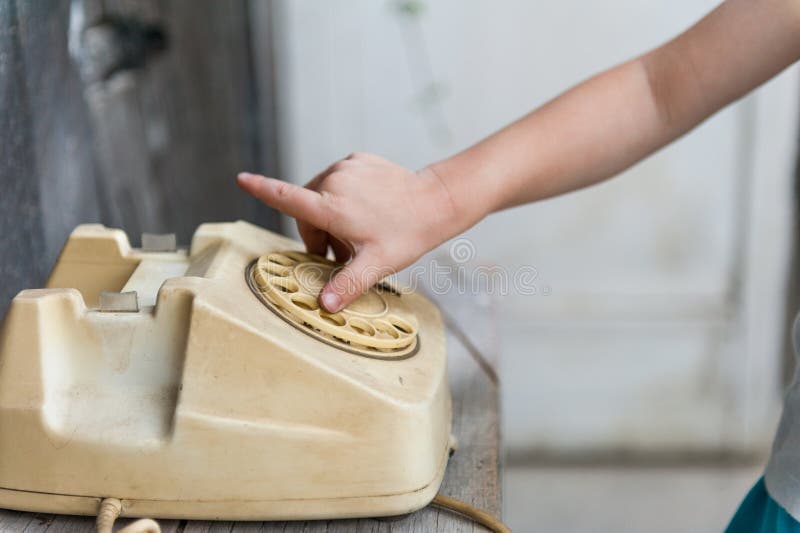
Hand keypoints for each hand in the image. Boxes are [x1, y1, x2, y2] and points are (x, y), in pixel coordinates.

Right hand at [237, 152, 457, 311]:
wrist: (435, 201)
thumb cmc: (405, 235)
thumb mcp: (377, 265)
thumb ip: (347, 285)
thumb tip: (323, 306)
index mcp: (332, 207)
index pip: (288, 198)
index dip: (262, 190)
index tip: (241, 179)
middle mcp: (334, 181)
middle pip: (307, 211)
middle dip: (319, 234)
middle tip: (343, 254)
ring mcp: (346, 167)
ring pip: (321, 195)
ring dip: (330, 215)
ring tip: (358, 232)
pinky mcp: (357, 159)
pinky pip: (339, 180)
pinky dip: (344, 197)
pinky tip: (367, 209)